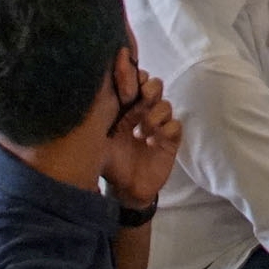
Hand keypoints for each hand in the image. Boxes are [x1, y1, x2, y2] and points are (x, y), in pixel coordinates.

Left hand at [100, 70, 181, 207]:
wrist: (125, 190)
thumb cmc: (109, 162)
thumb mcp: (96, 139)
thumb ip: (96, 118)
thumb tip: (92, 93)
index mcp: (124, 108)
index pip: (133, 81)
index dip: (133, 78)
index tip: (125, 89)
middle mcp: (142, 112)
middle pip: (154, 85)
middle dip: (149, 89)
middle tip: (141, 98)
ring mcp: (158, 126)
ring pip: (165, 105)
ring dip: (154, 115)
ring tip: (141, 132)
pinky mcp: (170, 140)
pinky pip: (175, 125)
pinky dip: (165, 130)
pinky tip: (151, 142)